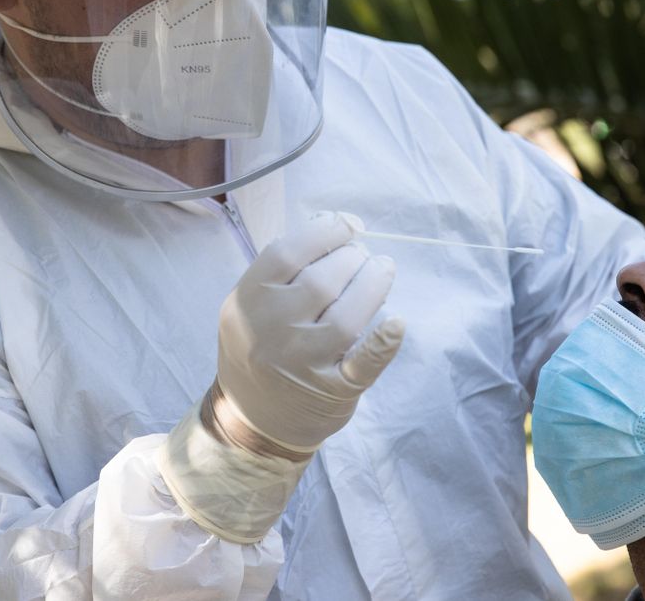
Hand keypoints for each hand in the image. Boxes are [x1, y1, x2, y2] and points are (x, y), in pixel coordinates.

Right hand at [215, 211, 405, 452]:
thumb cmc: (260, 348)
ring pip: (346, 316)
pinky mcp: (332, 390)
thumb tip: (331, 226)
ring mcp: (301, 363)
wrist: (254, 419)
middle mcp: (271, 331)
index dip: (325, 231)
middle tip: (362, 256)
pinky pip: (361, 364)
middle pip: (322, 280)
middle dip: (352, 257)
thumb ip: (281, 270)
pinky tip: (397, 325)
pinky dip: (382, 344)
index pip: (288, 252)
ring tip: (382, 270)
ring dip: (373, 284)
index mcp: (247, 301)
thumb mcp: (251, 306)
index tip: (349, 225)